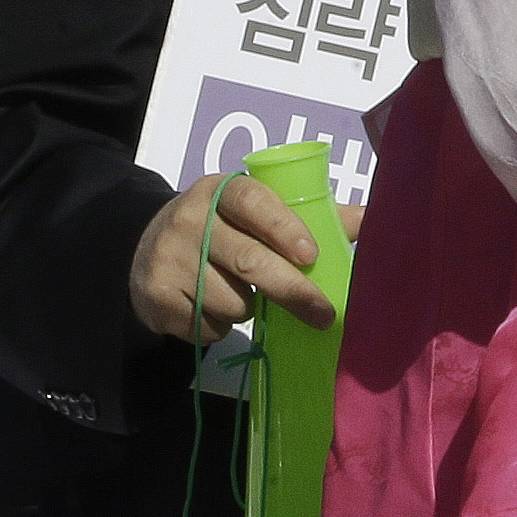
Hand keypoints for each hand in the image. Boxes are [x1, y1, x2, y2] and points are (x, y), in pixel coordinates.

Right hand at [127, 169, 341, 343]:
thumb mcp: (253, 211)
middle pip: (248, 260)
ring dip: (250, 308)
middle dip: (292, 289)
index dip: (283, 226)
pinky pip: (207, 326)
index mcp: (220, 190)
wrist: (144, 249)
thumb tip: (372, 219)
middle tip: (324, 312)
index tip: (310, 254)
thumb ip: (309, 215)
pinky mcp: (156, 297)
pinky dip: (221, 325)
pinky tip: (211, 306)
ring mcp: (168, 260)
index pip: (253, 201)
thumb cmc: (221, 228)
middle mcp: (189, 220)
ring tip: (243, 292)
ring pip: (231, 300)